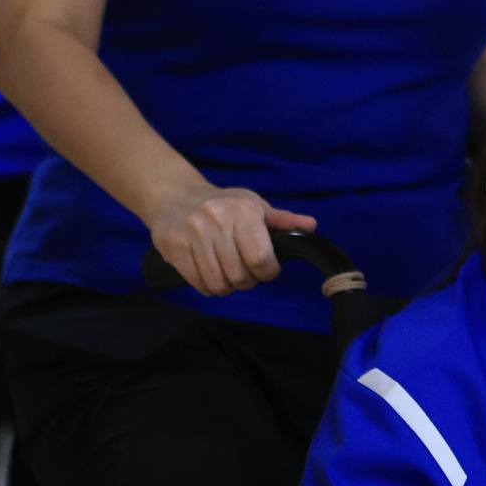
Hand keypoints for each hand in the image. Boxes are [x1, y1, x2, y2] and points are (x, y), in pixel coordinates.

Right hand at [149, 186, 315, 296]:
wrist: (175, 197)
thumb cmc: (223, 204)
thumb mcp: (254, 206)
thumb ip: (283, 220)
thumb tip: (311, 226)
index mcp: (242, 211)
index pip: (260, 258)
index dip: (268, 272)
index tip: (267, 269)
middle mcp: (216, 221)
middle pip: (239, 275)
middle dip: (248, 281)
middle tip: (246, 272)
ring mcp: (192, 235)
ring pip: (218, 283)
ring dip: (228, 287)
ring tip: (229, 274)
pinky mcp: (174, 249)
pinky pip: (198, 284)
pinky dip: (209, 287)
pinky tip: (212, 274)